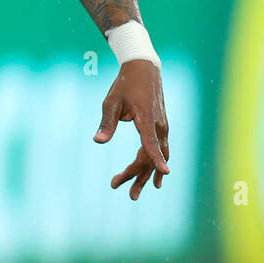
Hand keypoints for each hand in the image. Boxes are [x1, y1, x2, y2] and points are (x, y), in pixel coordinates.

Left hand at [94, 60, 169, 199]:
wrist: (144, 69)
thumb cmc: (125, 85)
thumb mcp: (111, 102)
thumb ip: (106, 123)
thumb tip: (98, 142)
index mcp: (147, 119)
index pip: (151, 143)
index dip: (157, 159)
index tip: (165, 173)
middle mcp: (159, 126)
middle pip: (150, 156)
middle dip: (136, 175)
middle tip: (119, 189)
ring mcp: (162, 127)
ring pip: (157, 156)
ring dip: (146, 175)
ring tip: (133, 193)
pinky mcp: (161, 128)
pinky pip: (160, 150)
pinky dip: (156, 164)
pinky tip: (155, 178)